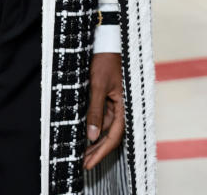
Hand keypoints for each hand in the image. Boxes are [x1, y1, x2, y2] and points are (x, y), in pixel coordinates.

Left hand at [84, 52, 124, 170]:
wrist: (107, 41)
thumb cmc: (105, 60)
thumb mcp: (97, 85)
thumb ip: (95, 110)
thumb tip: (91, 135)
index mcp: (124, 106)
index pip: (113, 137)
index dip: (100, 152)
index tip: (88, 164)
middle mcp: (122, 108)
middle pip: (111, 136)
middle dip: (96, 151)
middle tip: (83, 164)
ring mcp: (116, 104)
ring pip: (106, 128)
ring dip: (95, 141)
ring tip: (81, 153)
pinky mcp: (110, 98)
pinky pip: (103, 117)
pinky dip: (94, 127)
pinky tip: (84, 134)